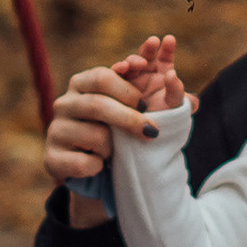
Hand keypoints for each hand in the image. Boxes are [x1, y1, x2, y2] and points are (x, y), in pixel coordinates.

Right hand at [44, 43, 197, 214]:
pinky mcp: (51, 159)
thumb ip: (165, 101)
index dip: (128, 88)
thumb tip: (195, 101)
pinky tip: (99, 167)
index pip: (104, 76)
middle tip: (151, 132)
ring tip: (115, 152)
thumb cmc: (122, 133)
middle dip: (129, 119)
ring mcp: (56, 130)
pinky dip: (98, 167)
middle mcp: (65, 103)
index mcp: (84, 83)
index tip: (148, 104)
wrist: (98, 171)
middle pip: (98, 104)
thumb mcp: (141, 113)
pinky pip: (82, 163)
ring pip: (92, 136)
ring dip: (113, 147)